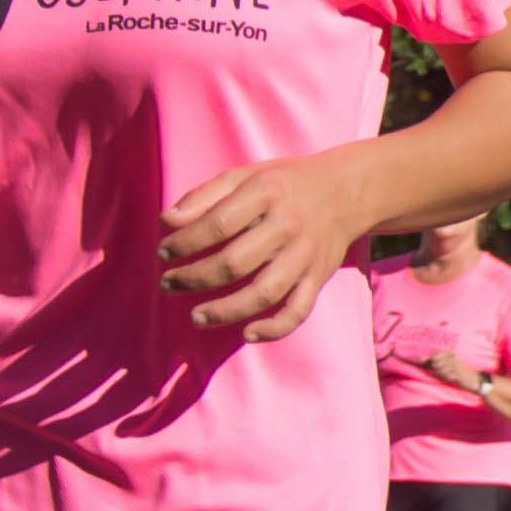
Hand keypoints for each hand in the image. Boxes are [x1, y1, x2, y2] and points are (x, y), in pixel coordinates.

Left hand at [162, 152, 363, 339]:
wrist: (347, 192)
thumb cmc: (284, 185)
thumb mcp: (245, 176)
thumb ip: (203, 196)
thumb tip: (166, 222)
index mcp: (266, 194)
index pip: (218, 224)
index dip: (184, 243)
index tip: (163, 253)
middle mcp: (288, 225)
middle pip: (235, 263)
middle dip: (194, 279)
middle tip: (168, 285)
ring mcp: (306, 255)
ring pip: (264, 293)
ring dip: (226, 311)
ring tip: (196, 317)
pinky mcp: (319, 277)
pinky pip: (298, 310)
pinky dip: (274, 328)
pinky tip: (247, 334)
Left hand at [424, 345, 485, 393]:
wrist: (474, 380)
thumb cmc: (459, 372)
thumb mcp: (448, 364)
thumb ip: (434, 361)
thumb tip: (420, 359)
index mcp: (450, 353)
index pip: (434, 357)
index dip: (430, 363)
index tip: (432, 367)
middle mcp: (453, 357)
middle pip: (435, 364)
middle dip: (437, 371)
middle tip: (445, 374)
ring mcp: (456, 365)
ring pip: (439, 371)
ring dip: (442, 376)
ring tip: (449, 377)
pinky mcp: (457, 373)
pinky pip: (445, 377)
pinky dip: (446, 380)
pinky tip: (453, 379)